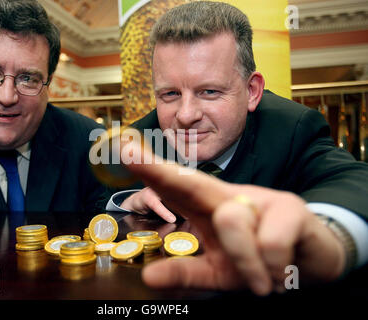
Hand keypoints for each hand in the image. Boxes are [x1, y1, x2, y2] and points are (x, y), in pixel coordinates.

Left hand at [122, 142, 345, 295]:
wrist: (313, 261)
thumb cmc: (260, 262)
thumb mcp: (219, 273)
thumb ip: (187, 273)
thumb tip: (150, 277)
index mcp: (210, 210)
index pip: (176, 187)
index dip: (148, 170)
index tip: (122, 152)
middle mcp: (230, 197)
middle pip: (192, 180)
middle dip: (158, 169)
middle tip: (127, 154)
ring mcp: (261, 198)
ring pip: (231, 221)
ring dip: (244, 263)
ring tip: (262, 283)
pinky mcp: (290, 208)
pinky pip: (268, 242)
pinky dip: (270, 268)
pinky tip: (280, 274)